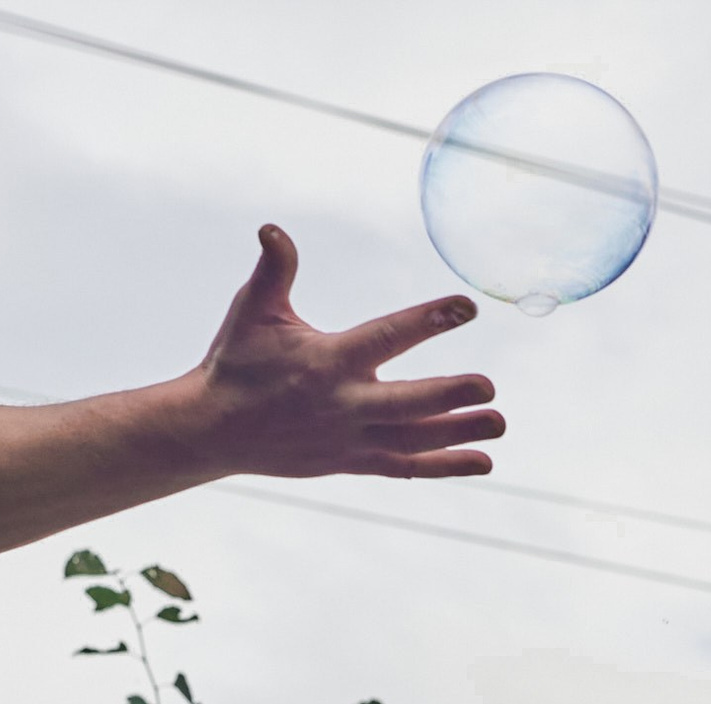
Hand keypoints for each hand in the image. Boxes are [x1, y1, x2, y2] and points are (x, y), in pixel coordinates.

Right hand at [190, 225, 503, 479]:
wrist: (212, 430)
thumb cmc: (236, 363)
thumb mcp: (252, 311)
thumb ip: (274, 270)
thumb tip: (273, 229)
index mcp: (327, 360)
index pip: (386, 337)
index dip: (427, 321)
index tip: (466, 307)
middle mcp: (343, 403)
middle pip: (407, 403)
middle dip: (449, 396)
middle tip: (490, 388)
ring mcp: (349, 438)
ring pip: (413, 440)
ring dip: (459, 434)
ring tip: (498, 424)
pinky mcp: (352, 461)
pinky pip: (405, 467)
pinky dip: (444, 467)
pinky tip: (483, 462)